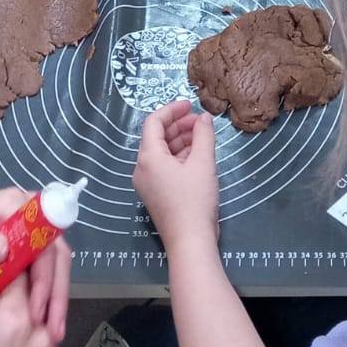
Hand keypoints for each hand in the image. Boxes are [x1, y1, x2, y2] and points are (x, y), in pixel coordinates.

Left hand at [134, 100, 219, 252]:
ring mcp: (147, 184)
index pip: (153, 122)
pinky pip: (164, 167)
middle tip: (201, 122)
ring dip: (181, 141)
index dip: (172, 109)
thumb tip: (204, 117)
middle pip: (157, 137)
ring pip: (162, 153)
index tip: (191, 104)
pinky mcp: (155, 195)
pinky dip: (179, 157)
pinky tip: (197, 156)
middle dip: (178, 125)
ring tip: (203, 137)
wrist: (190, 242)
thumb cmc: (195, 199)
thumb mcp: (203, 163)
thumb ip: (203, 135)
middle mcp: (142, 169)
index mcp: (148, 158)